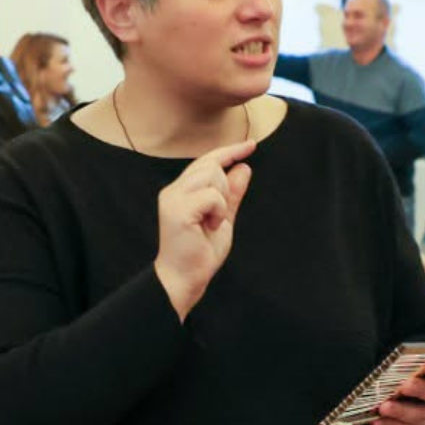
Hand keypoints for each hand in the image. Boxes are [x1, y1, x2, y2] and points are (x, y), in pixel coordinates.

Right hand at [153, 141, 255, 318]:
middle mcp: (174, 191)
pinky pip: (211, 195)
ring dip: (221, 199)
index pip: (206, 161)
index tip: (251, 145)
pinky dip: (218, 211)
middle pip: (209, 164)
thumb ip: (232, 195)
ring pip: (211, 176)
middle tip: (218, 216)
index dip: (229, 151)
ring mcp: (173, 199)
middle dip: (224, 185)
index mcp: (182, 191)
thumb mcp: (223, 219)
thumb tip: (244, 168)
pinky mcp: (178, 210)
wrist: (184, 279)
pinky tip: (210, 227)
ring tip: (212, 223)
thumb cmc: (200, 254)